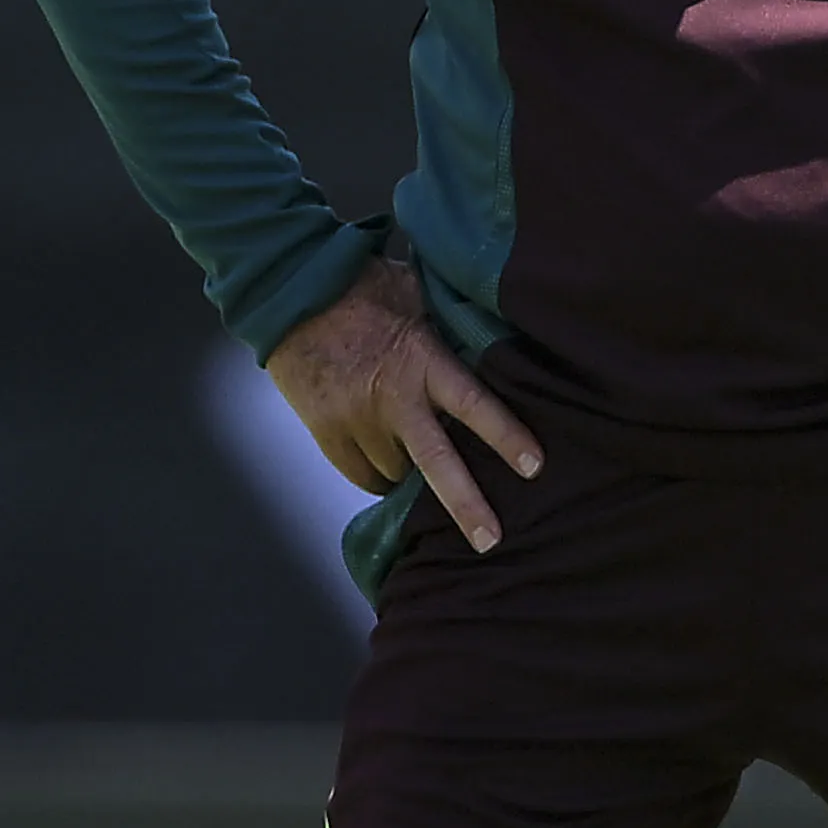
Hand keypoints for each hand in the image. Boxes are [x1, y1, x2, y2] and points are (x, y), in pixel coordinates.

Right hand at [264, 258, 542, 554]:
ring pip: (397, 472)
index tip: (535, 466)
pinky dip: (379, 476)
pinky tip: (389, 463)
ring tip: (423, 457)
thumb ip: (448, 325)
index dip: (506, 436)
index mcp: (422, 360)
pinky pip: (362, 475)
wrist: (292, 296)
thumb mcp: (416, 295)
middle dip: (466, 504)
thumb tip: (492, 334)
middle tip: (491, 540)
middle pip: (436, 462)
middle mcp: (391, 398)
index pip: (474, 404)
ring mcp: (355, 420)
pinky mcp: (326, 433)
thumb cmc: (363, 287)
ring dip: (413, 473)